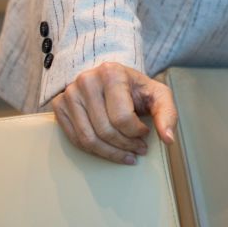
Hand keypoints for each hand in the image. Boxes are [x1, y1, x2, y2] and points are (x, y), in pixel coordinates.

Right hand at [50, 61, 177, 164]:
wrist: (111, 79)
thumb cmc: (135, 88)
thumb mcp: (158, 94)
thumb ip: (168, 113)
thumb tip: (168, 139)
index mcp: (111, 72)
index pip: (122, 117)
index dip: (136, 133)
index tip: (146, 134)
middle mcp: (86, 80)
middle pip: (104, 130)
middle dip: (125, 146)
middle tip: (138, 150)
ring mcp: (70, 93)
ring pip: (88, 138)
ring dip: (110, 153)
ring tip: (126, 154)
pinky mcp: (59, 105)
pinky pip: (74, 139)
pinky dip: (93, 151)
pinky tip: (109, 151)